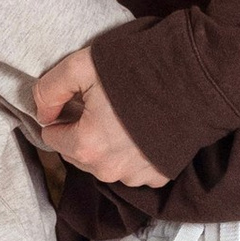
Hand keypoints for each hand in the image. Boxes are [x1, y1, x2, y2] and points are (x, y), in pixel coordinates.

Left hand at [34, 46, 169, 189]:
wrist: (197, 76)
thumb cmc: (138, 68)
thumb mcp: (82, 64)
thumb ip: (49, 89)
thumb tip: (42, 113)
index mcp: (86, 146)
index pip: (51, 136)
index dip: (64, 114)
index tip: (83, 98)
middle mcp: (109, 170)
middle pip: (76, 153)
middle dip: (83, 131)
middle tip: (104, 104)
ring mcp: (136, 176)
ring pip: (104, 163)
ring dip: (107, 145)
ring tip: (126, 116)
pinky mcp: (158, 175)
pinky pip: (132, 168)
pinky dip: (133, 152)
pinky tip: (144, 129)